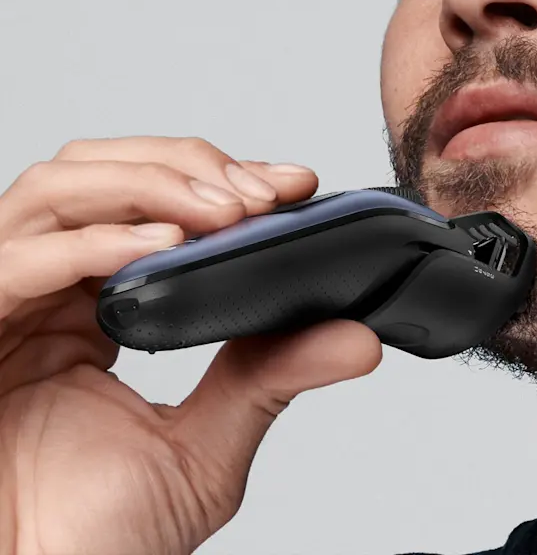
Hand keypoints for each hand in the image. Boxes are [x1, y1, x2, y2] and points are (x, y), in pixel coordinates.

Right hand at [0, 137, 382, 554]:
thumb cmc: (92, 537)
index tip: (289, 184)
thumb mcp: (203, 446)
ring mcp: (9, 299)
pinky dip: (95, 240)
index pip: (153, 203)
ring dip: (151, 184)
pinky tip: (160, 247)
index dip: (219, 178)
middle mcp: (51, 289)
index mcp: (100, 304)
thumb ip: (271, 378)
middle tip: (259, 194)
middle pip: (103, 170)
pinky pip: (19, 258)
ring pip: (61, 188)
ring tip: (222, 215)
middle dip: (188, 166)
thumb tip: (356, 337)